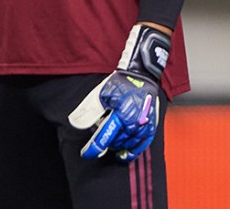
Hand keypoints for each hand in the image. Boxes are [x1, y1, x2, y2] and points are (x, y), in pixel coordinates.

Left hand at [68, 24, 169, 161]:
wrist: (141, 75)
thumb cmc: (121, 83)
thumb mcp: (101, 94)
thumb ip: (90, 111)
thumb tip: (78, 125)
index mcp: (122, 114)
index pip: (104, 137)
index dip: (93, 148)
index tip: (86, 153)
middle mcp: (135, 122)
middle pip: (116, 142)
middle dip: (106, 141)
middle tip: (101, 136)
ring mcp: (144, 125)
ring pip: (127, 144)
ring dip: (117, 145)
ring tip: (111, 141)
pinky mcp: (151, 125)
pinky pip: (142, 145)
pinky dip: (133, 152)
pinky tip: (124, 155)